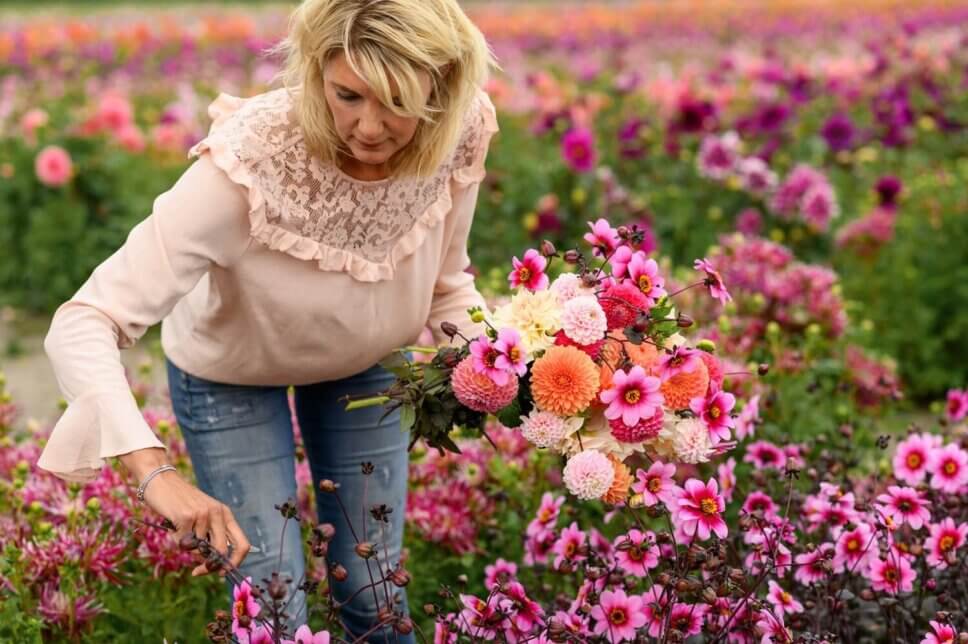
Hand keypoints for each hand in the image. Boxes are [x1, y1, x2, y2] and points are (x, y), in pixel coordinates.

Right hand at [122, 449, 250, 576]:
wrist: (161, 481)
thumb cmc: (181, 503)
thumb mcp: (203, 516)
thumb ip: (210, 535)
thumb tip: (213, 564)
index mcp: (225, 514)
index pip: (243, 544)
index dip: (235, 562)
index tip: (222, 573)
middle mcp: (218, 513)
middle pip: (222, 551)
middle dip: (210, 567)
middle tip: (197, 571)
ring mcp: (203, 514)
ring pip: (198, 549)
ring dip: (187, 547)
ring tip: (180, 530)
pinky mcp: (186, 516)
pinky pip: (182, 542)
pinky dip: (176, 539)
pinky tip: (173, 525)